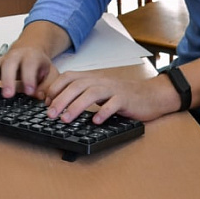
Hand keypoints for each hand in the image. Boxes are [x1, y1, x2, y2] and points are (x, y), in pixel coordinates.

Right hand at [0, 44, 58, 98]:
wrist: (30, 51)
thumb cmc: (39, 66)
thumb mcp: (50, 73)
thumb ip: (48, 84)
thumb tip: (40, 96)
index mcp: (32, 56)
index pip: (30, 64)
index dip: (29, 78)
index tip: (29, 92)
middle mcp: (15, 55)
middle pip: (9, 63)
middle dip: (7, 79)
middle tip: (7, 95)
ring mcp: (1, 59)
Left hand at [42, 70, 181, 123]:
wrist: (153, 95)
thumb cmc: (127, 96)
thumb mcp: (103, 91)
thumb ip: (86, 94)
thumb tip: (60, 105)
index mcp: (95, 78)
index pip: (70, 77)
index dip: (55, 88)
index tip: (46, 102)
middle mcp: (103, 81)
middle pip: (78, 85)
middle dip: (60, 99)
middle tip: (50, 114)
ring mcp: (115, 90)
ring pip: (92, 93)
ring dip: (76, 106)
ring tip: (65, 119)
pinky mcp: (127, 100)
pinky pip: (114, 104)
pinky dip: (103, 112)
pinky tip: (95, 121)